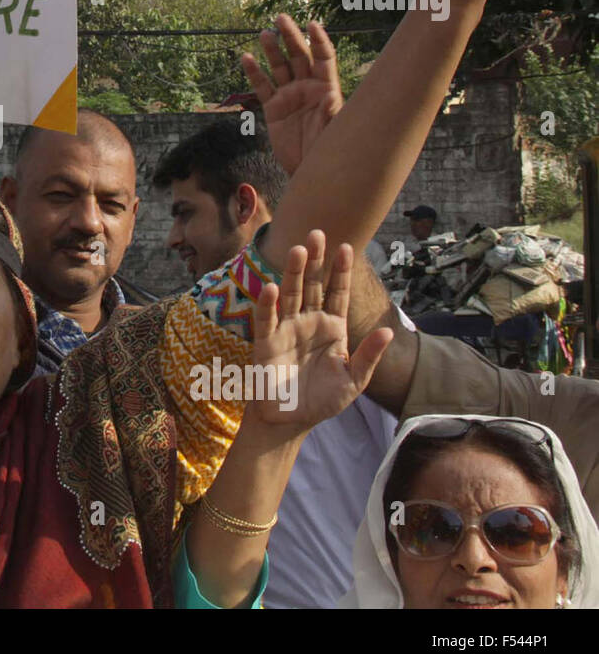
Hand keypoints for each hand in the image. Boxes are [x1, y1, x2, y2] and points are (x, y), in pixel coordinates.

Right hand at [241, 15, 342, 174]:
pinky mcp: (272, 107)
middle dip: (291, 36)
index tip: (312, 24)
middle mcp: (308, 87)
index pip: (324, 57)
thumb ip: (330, 114)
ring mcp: (289, 95)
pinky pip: (261, 86)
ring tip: (264, 34)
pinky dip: (254, 73)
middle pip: (299, 55)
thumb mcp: (332, 133)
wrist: (307, 170)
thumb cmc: (327, 151)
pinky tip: (246, 58)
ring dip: (272, 50)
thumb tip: (330, 96)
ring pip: (279, 66)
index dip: (319, 40)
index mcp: (327, 88)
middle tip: (281, 18)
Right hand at [248, 231, 391, 431]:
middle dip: (316, 261)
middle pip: (313, 286)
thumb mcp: (354, 381)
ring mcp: (287, 330)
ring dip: (294, 273)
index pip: (338, 293)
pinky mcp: (266, 343)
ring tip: (299, 250)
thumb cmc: (323, 400)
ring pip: (291, 295)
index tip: (347, 246)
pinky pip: (267, 320)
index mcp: (333, 328)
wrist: (290, 420)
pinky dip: (268, 304)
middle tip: (317, 233)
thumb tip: (389, 331)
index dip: (341, 271)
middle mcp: (309, 322)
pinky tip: (272, 287)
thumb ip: (369, 356)